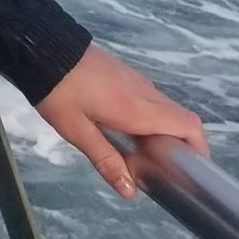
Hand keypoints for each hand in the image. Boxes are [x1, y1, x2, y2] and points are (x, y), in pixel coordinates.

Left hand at [36, 46, 208, 199]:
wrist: (40, 46)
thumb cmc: (58, 92)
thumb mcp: (77, 131)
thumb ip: (106, 160)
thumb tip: (130, 192)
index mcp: (139, 108)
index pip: (189, 125)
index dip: (199, 148)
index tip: (190, 170)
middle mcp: (145, 91)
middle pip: (181, 118)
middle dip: (179, 145)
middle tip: (161, 169)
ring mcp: (136, 79)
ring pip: (165, 108)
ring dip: (163, 130)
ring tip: (142, 155)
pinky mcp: (124, 73)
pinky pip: (149, 98)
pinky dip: (150, 117)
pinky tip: (126, 131)